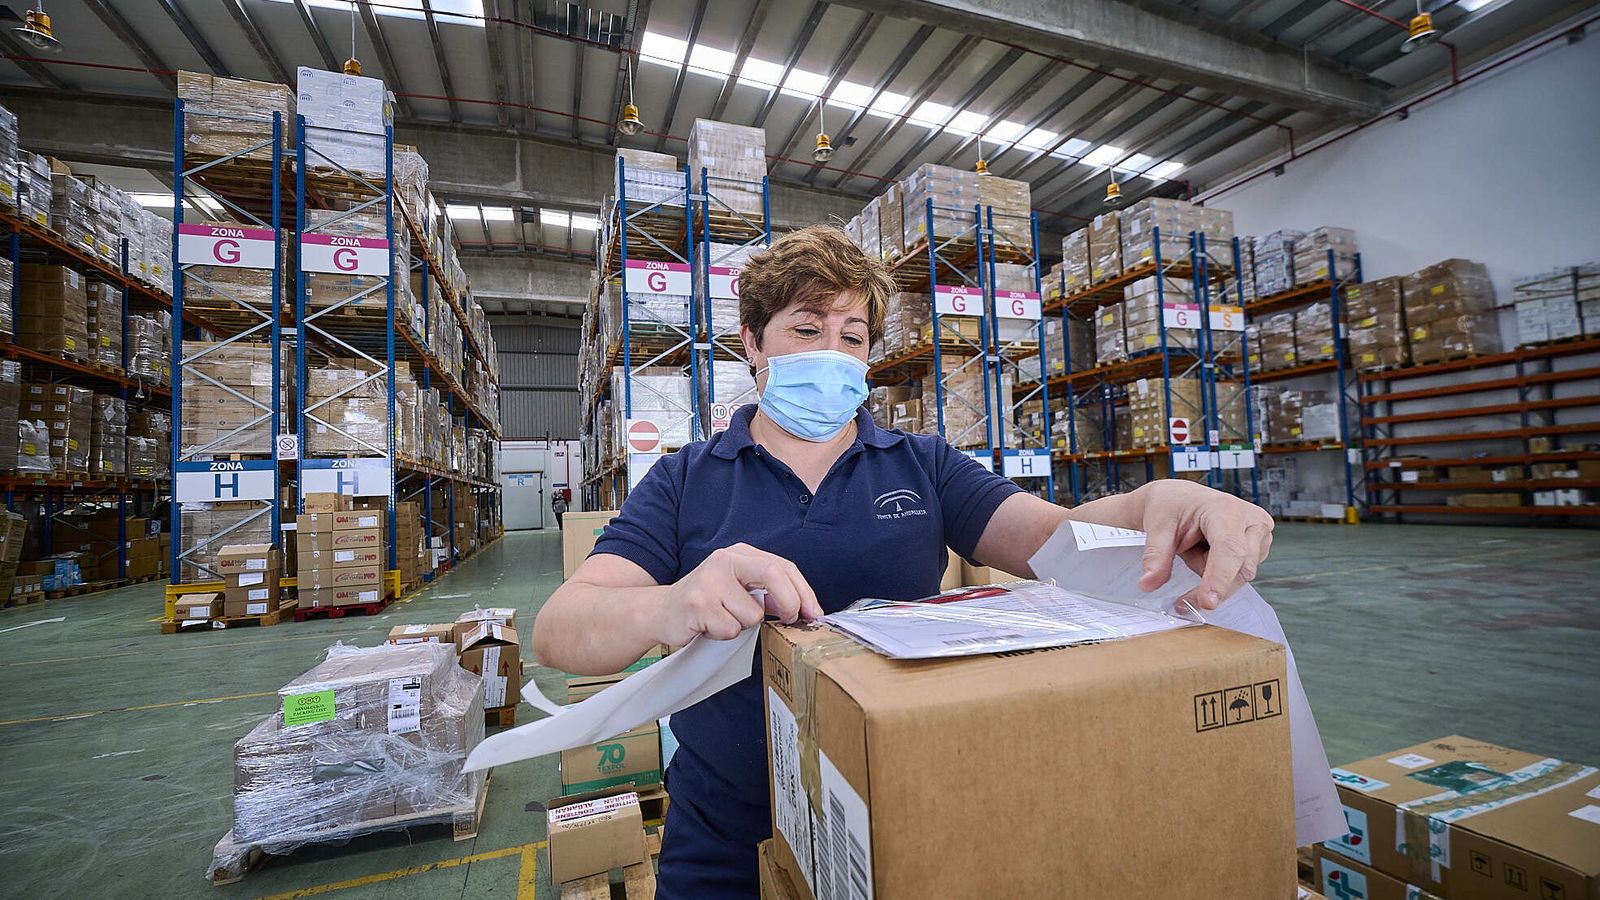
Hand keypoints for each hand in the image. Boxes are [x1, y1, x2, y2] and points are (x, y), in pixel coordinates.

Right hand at [656, 543, 822, 643]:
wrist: (661, 612)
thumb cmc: (706, 604)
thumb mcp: (738, 589)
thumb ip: (768, 592)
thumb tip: (805, 608)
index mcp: (739, 554)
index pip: (783, 566)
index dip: (804, 591)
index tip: (814, 613)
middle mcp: (724, 560)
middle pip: (774, 575)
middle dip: (789, 603)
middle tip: (788, 620)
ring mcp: (709, 580)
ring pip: (753, 614)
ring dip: (744, 627)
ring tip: (723, 621)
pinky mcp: (697, 603)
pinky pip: (731, 629)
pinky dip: (724, 636)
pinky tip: (709, 628)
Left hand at [1133, 480, 1273, 609]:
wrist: (1180, 499)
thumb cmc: (1172, 506)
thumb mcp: (1157, 527)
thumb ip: (1155, 557)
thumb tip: (1148, 584)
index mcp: (1226, 509)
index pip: (1229, 549)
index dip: (1219, 578)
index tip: (1208, 602)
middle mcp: (1251, 520)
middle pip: (1239, 570)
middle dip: (1209, 583)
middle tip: (1182, 590)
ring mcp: (1260, 534)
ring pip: (1239, 577)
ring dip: (1211, 574)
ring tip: (1195, 549)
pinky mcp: (1260, 547)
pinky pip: (1239, 576)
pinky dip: (1218, 573)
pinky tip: (1208, 553)